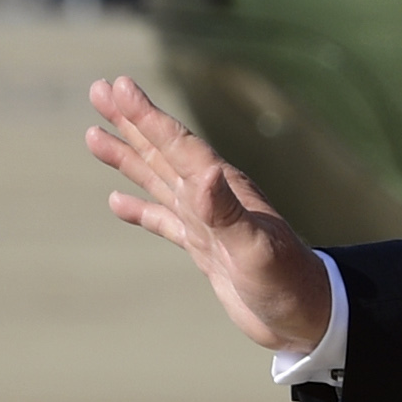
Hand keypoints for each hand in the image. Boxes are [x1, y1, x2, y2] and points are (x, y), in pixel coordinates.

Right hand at [84, 76, 335, 353]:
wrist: (308, 316)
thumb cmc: (287, 282)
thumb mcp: (256, 248)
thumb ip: (228, 213)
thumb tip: (205, 174)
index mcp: (224, 190)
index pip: (178, 144)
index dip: (147, 116)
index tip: (119, 85)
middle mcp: (215, 198)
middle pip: (164, 151)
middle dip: (132, 121)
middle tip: (99, 89)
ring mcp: (209, 223)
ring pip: (158, 180)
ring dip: (128, 156)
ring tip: (93, 133)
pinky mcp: (207, 249)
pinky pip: (164, 221)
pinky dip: (139, 210)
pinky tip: (116, 202)